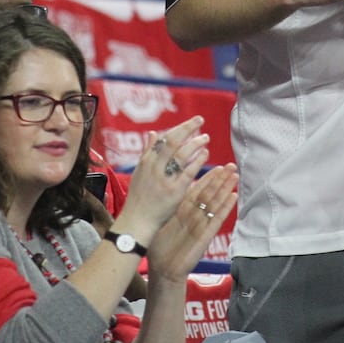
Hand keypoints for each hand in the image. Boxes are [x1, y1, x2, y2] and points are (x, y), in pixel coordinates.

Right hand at [111, 117, 210, 241]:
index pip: (164, 139)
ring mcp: (164, 180)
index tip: (191, 122)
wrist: (137, 223)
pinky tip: (206, 154)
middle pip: (172, 142)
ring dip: (195, 143)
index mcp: (146, 162)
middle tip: (200, 120)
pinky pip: (188, 172)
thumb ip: (147, 152)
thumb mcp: (139, 173)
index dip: (179, 129)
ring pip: (181, 155)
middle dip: (187, 128)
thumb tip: (153, 133)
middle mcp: (154, 168)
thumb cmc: (139, 198)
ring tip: (206, 138)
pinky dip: (198, 161)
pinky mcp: (174, 192)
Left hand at [146, 164, 238, 281]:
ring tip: (235, 176)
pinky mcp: (205, 235)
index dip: (208, 178)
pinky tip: (234, 197)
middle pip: (209, 194)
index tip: (217, 166)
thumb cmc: (158, 247)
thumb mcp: (159, 221)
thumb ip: (163, 204)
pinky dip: (226, 208)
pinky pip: (216, 219)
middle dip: (220, 180)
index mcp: (182, 210)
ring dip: (226, 189)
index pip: (197, 190)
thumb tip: (158, 184)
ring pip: (215, 203)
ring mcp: (201, 224)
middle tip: (231, 166)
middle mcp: (194, 215)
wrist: (162, 270)